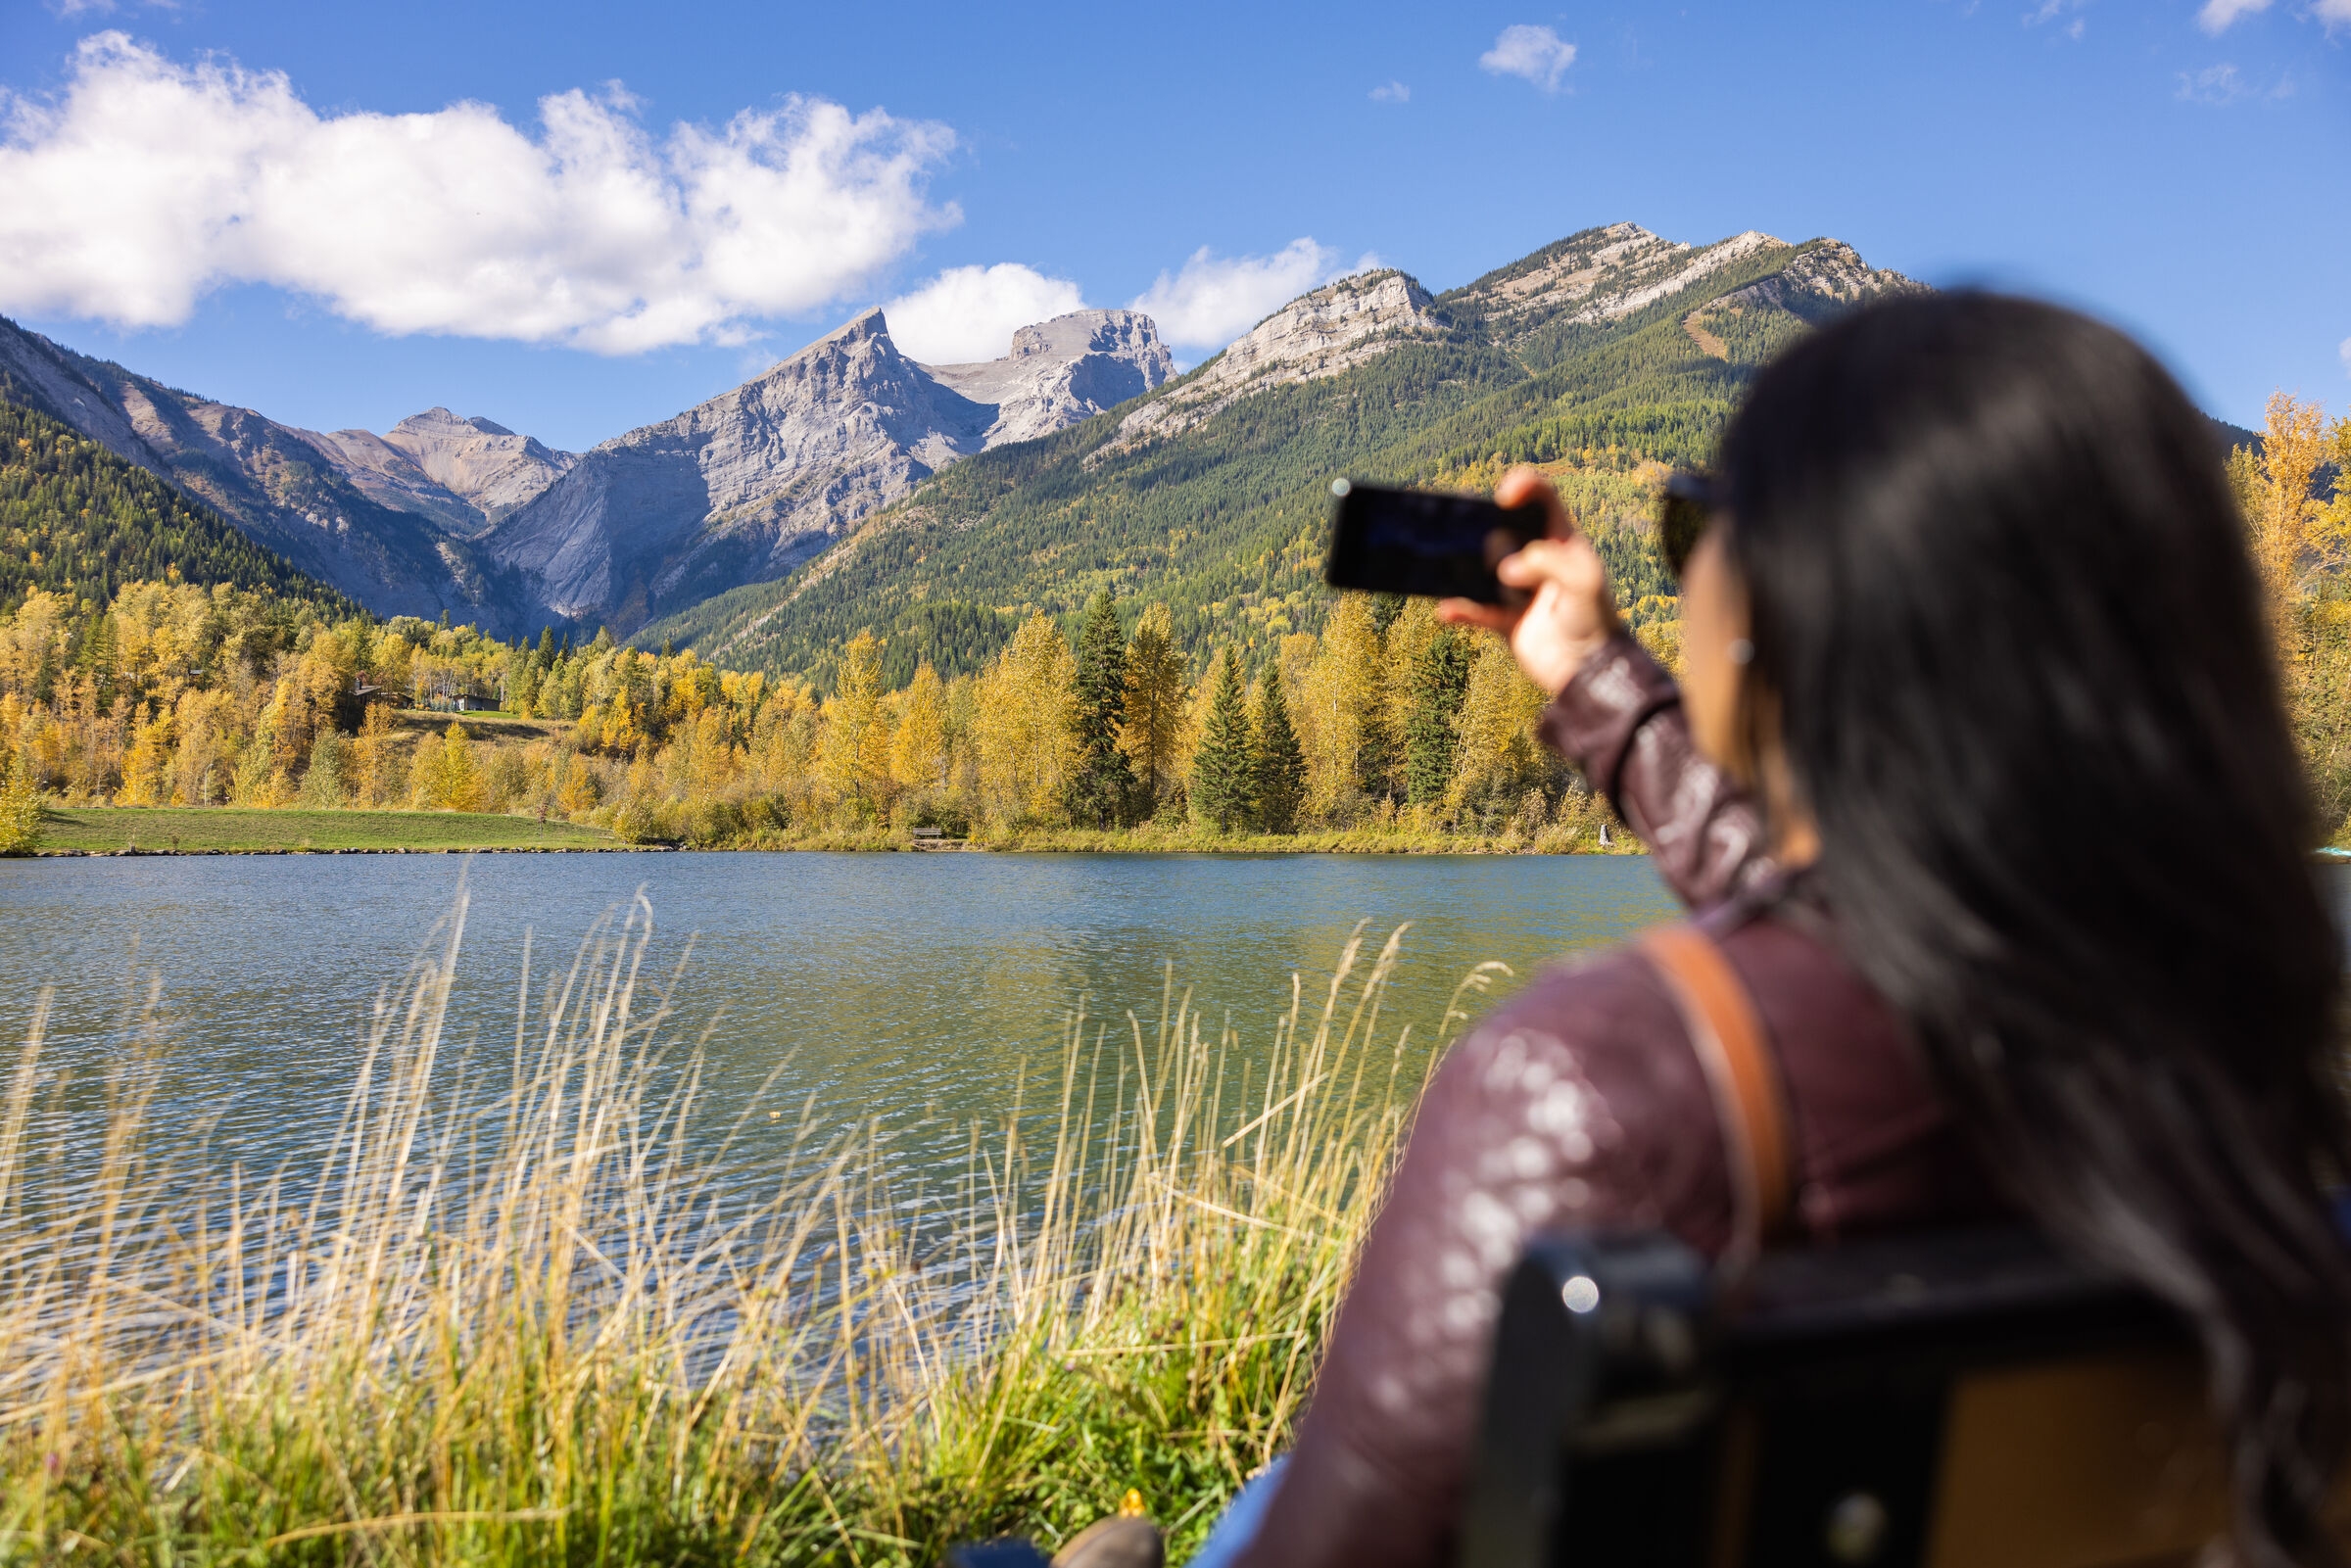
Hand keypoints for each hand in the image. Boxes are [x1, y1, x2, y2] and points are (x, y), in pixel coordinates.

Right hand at [1438, 467, 1621, 695]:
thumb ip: (1546, 562)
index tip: (1505, 496)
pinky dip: (1460, 609)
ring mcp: (1518, 590)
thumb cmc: (1595, 620)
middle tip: (1477, 535)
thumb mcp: (1582, 581)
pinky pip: (1475, 610)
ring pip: (1483, 568)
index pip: (1543, 501)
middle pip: (1504, 530)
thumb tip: (1504, 569)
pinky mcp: (1504, 620)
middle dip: (1487, 528)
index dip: (1524, 487)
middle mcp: (1537, 561)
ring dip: (1467, 567)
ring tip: (1451, 564)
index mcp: (1563, 543)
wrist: (1590, 672)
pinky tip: (1447, 611)